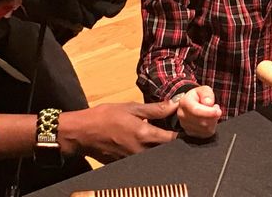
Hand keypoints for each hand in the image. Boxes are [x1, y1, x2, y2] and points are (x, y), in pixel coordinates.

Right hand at [58, 101, 177, 162]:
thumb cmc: (105, 116)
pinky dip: (148, 154)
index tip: (188, 129)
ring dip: (160, 149)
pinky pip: (144, 161)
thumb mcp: (130, 108)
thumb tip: (175, 104)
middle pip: (166, 151)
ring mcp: (134, 161)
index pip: (172, 140)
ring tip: (161, 139)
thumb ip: (154, 109)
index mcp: (144, 135)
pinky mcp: (126, 166)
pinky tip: (146, 145)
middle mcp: (141, 152)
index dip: (182, 135)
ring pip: (155, 158)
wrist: (82, 133)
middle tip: (177, 134)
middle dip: (173, 144)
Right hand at [176, 86, 221, 138]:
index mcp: (184, 102)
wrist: (191, 104)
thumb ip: (207, 94)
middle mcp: (182, 115)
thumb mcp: (204, 90)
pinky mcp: (190, 133)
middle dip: (213, 116)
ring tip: (212, 113)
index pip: (195, 110)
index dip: (208, 112)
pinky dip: (211, 127)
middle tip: (216, 109)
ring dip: (213, 121)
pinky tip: (209, 120)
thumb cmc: (198, 96)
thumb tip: (208, 103)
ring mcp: (185, 125)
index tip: (218, 111)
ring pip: (205, 129)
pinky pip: (206, 134)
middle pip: (202, 121)